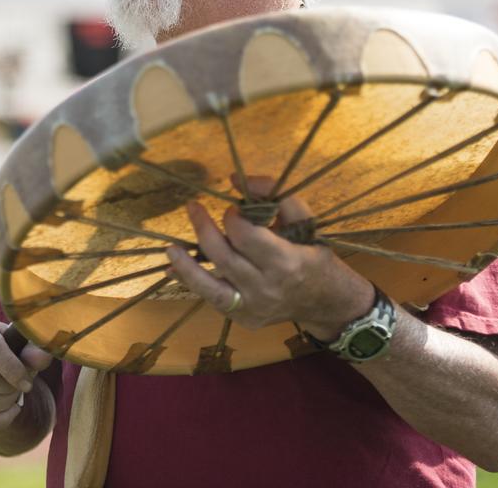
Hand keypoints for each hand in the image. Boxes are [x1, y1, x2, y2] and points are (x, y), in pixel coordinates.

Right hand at [0, 318, 52, 430]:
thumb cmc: (7, 348)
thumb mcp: (20, 344)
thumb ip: (33, 350)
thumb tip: (41, 357)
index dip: (12, 369)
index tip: (27, 382)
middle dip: (10, 388)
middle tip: (21, 387)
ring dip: (4, 404)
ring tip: (14, 396)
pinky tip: (9, 411)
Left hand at [165, 194, 373, 340]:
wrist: (327, 302)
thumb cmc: (314, 255)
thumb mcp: (305, 220)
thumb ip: (275, 195)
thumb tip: (235, 179)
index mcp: (286, 262)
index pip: (246, 236)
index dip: (234, 217)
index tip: (234, 208)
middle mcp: (267, 288)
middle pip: (224, 257)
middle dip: (204, 228)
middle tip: (193, 207)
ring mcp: (253, 307)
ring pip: (210, 286)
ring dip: (186, 266)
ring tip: (170, 248)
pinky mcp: (243, 318)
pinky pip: (212, 299)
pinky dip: (191, 283)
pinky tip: (173, 269)